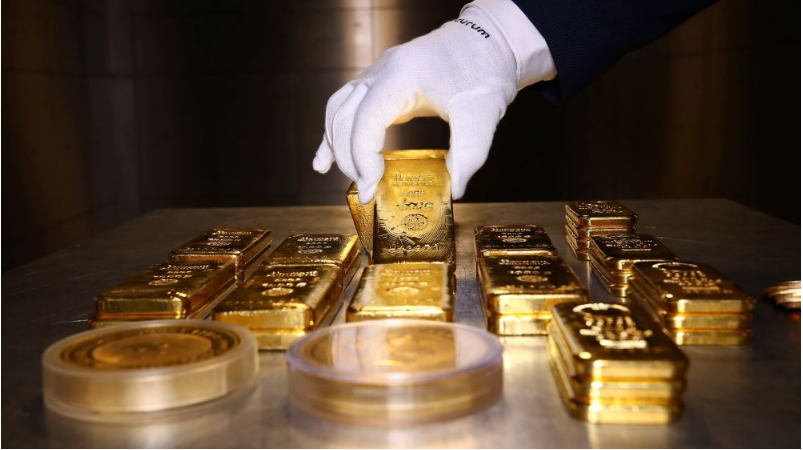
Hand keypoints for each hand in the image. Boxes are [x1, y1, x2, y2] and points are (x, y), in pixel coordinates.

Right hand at [312, 6, 519, 202]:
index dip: (362, 158)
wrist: (490, 41)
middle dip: (349, 159)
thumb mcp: (482, 116)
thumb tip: (454, 190)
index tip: (372, 188)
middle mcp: (382, 70)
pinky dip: (334, 133)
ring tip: (350, 178)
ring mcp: (377, 72)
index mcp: (402, 76)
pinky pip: (345, 105)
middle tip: (367, 191)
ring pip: (338, 110)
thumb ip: (469, 154)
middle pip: (345, 118)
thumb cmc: (485, 71)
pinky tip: (323, 161)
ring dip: (337, 146)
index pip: (366, 121)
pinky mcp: (380, 80)